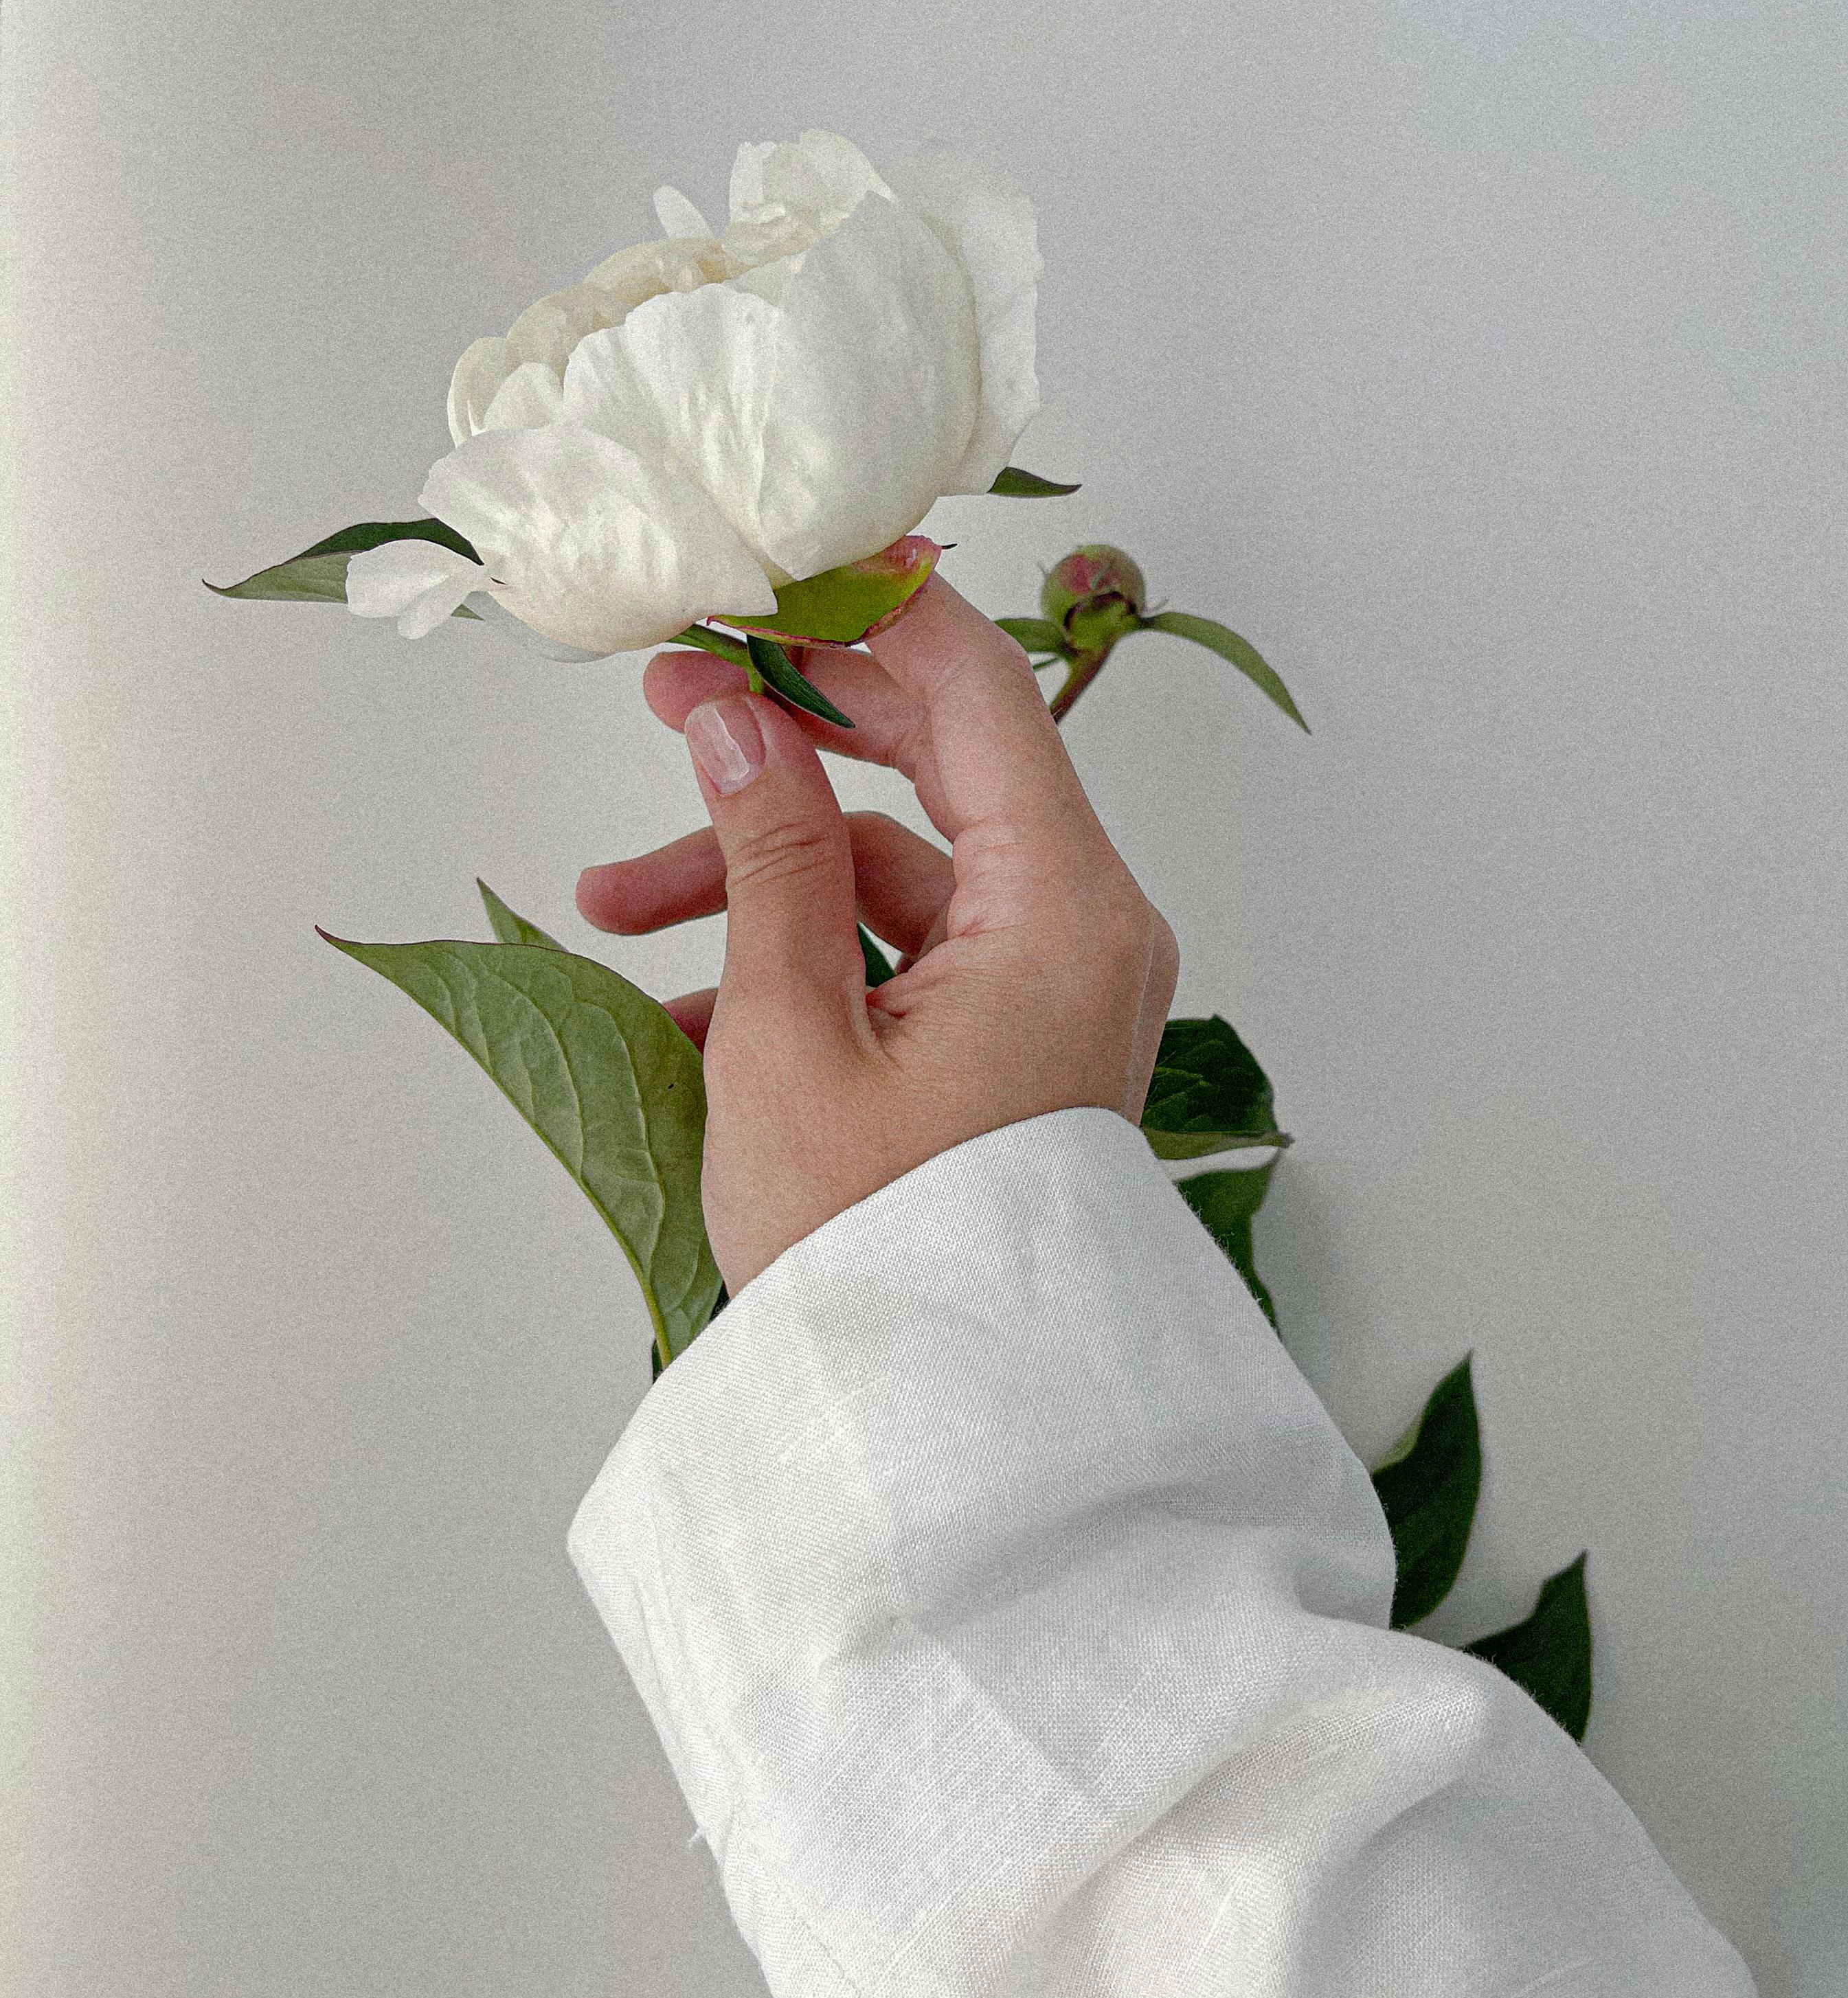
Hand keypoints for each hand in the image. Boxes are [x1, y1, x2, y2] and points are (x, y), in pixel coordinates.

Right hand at [575, 580, 1177, 1293]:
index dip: (873, 611)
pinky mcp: (1017, 1039)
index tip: (776, 562)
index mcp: (1061, 909)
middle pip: (940, 767)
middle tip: (667, 693)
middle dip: (790, 736)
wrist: (950, 1434)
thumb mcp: (790, 1039)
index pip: (979, 691)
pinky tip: (678, 1007)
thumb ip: (768, 859)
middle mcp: (1084, 929)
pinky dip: (802, 960)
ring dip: (760, 876)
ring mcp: (1055, 987)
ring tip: (614, 902)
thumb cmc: (878, 1253)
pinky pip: (905, 956)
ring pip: (899, 872)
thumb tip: (739, 715)